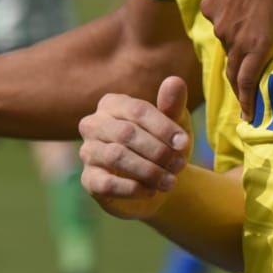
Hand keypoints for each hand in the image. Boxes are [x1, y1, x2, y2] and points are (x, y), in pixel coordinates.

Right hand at [78, 76, 191, 219]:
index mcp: (113, 104)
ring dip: (148, 170)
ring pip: (116, 157)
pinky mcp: (89, 180)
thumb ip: (173, 105)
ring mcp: (88, 152)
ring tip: (171, 181)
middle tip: (180, 165)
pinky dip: (132, 188)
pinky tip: (151, 191)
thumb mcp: (174, 124)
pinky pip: (105, 183)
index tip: (184, 142)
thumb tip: (175, 81)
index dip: (163, 127)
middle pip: (126, 133)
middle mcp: (94, 124)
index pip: (137, 110)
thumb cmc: (164, 144)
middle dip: (158, 150)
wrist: (158, 181)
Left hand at [200, 0, 272, 121]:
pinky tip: (250, 116)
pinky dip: (247, 101)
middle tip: (241, 91)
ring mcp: (236, 37)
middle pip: (228, 53)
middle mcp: (219, 24)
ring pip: (236, 71)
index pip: (223, 31)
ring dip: (241, 90)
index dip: (233, 44)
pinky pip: (247, 81)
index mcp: (213, 4)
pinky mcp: (257, 47)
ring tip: (246, 108)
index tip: (239, 56)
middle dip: (233, 71)